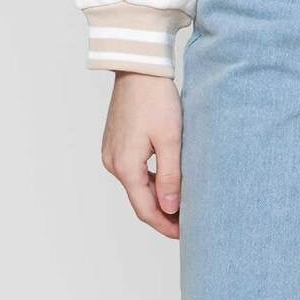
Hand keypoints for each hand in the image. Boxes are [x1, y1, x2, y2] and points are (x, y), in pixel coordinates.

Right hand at [100, 71, 183, 237]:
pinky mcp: (116, 142)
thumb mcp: (171, 138)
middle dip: (162, 212)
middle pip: (139, 199)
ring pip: (136, 184)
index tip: (185, 233)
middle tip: (187, 221)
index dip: (166, 224)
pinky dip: (149, 179)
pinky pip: (133, 170)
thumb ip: (170, 175)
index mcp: (126, 167)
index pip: (146, 209)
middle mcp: (113, 163)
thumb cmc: (156, 98)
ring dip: (156, 195)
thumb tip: (171, 208)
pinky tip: (166, 178)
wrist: (139, 67)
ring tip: (180, 201)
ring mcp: (112, 152)